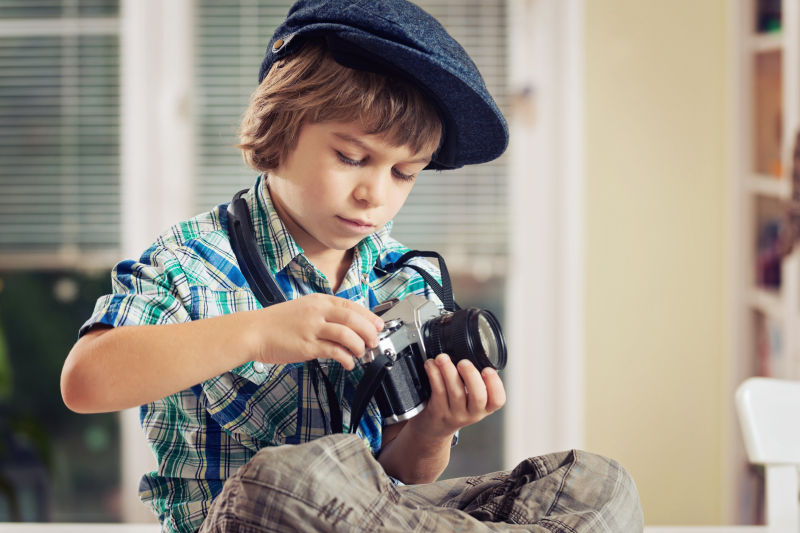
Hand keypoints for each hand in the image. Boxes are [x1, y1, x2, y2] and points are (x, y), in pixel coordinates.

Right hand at [251, 294, 383, 369]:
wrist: (254, 331)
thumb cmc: (277, 323)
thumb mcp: (304, 309)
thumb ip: (325, 314)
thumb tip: (348, 325)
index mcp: (319, 301)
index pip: (351, 305)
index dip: (369, 316)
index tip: (378, 325)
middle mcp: (317, 312)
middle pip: (353, 318)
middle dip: (369, 330)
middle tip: (374, 341)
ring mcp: (312, 328)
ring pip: (346, 334)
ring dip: (359, 345)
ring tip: (361, 353)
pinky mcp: (307, 346)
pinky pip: (334, 351)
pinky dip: (346, 358)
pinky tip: (348, 363)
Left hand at [408, 353, 505, 438]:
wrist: (434, 428)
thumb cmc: (454, 406)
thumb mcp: (470, 399)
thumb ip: (474, 381)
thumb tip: (469, 350)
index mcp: (484, 407)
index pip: (498, 400)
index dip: (496, 385)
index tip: (488, 370)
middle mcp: (472, 412)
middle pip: (478, 397)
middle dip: (471, 376)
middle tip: (464, 362)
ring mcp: (455, 414)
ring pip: (455, 393)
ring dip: (448, 371)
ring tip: (442, 358)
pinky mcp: (438, 412)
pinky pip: (437, 392)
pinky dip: (434, 375)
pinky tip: (431, 365)